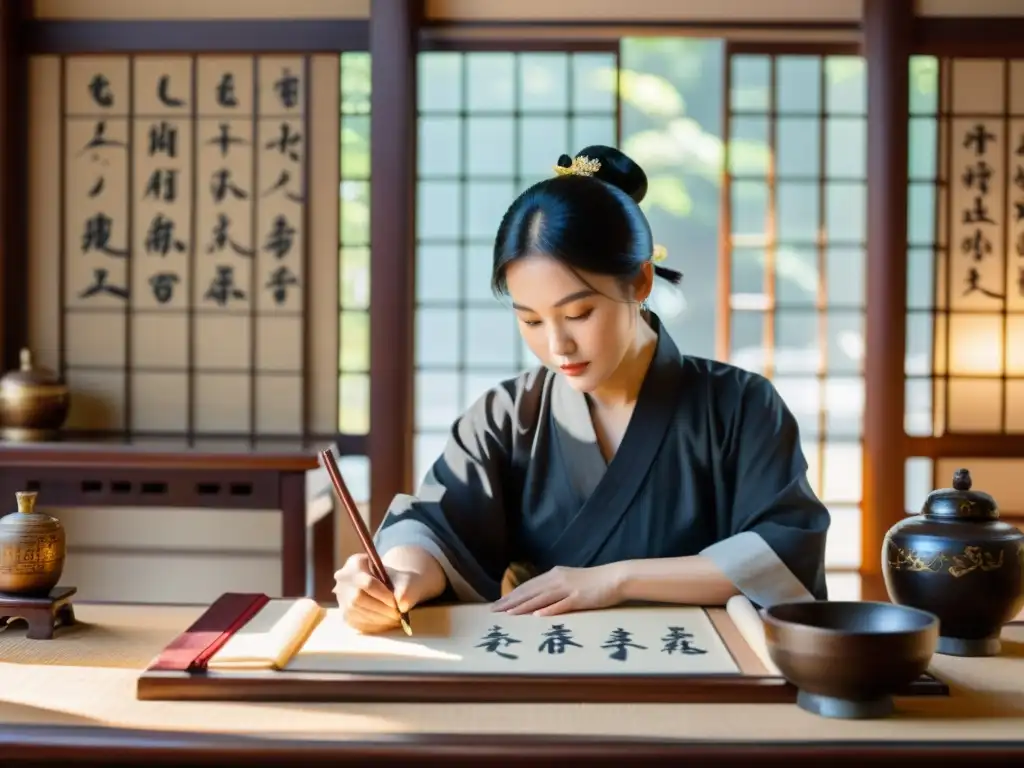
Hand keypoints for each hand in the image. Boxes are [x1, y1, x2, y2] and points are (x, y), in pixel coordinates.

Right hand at [333, 553, 417, 633]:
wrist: (388, 587)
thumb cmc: (396, 581)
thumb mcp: (405, 578)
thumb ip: (405, 589)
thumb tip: (402, 604)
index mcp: (356, 563)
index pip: (367, 583)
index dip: (383, 596)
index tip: (397, 604)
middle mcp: (343, 579)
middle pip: (357, 598)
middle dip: (380, 609)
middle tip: (397, 616)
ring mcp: (341, 597)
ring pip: (355, 612)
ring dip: (377, 619)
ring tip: (394, 620)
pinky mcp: (344, 613)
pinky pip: (355, 622)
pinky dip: (373, 625)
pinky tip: (386, 624)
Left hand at [490, 564, 624, 616]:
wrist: (615, 577)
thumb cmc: (593, 582)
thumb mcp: (570, 582)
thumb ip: (555, 589)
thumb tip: (539, 600)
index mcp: (554, 575)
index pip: (527, 586)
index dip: (511, 596)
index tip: (497, 604)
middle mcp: (557, 580)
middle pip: (529, 592)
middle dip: (510, 602)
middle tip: (493, 612)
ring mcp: (568, 589)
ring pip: (541, 598)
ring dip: (523, 607)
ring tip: (508, 615)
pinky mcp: (579, 598)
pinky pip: (561, 605)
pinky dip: (548, 610)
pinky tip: (537, 616)